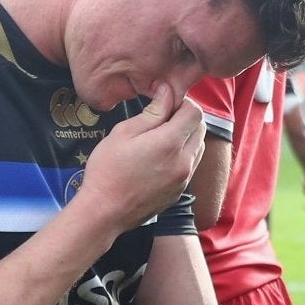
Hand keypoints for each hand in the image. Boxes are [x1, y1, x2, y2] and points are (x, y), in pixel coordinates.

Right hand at [77, 83, 205, 231]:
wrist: (103, 212)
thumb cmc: (107, 170)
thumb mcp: (124, 133)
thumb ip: (152, 112)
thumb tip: (167, 91)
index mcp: (170, 143)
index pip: (195, 112)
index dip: (181, 103)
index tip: (164, 104)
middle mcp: (184, 162)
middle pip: (200, 128)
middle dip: (185, 119)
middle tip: (161, 120)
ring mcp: (183, 179)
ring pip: (197, 147)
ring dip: (185, 138)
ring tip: (159, 139)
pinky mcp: (179, 192)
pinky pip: (189, 166)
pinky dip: (181, 156)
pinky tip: (157, 159)